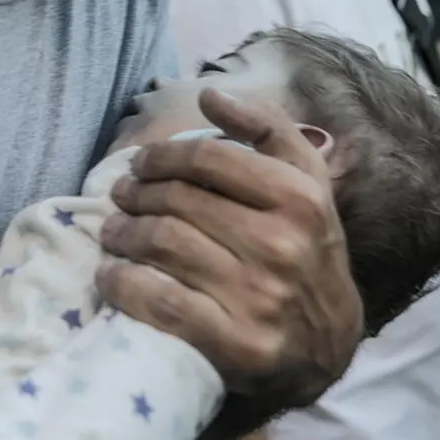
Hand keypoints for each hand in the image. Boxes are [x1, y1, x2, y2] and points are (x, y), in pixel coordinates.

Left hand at [95, 89, 363, 439]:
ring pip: (162, 245)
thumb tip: (210, 94)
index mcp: (300, 197)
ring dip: (122, 234)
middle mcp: (282, 244)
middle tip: (120, 198)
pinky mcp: (237, 345)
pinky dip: (123, 283)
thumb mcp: (306, 181)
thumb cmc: (307, 249)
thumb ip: (267, 128)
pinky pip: (160, 302)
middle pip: (177, 201)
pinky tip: (112, 275)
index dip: (161, 157)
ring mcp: (259, 297)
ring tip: (113, 231)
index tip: (140, 165)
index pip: (207, 158)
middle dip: (135, 195)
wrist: (328, 345)